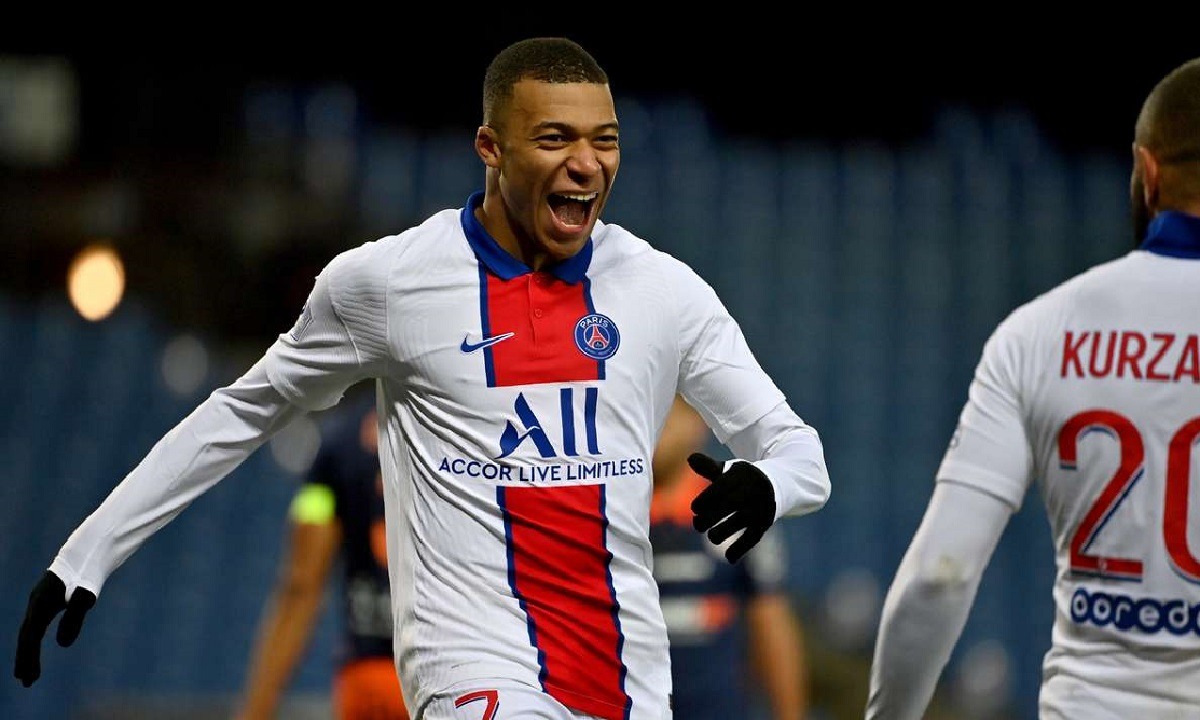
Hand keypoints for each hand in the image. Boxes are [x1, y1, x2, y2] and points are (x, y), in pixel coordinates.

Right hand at [14, 570, 95, 686]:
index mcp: (41, 605)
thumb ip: (73, 619)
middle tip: (25, 682)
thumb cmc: (87, 574)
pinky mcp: (46, 600)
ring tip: (29, 673)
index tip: (30, 678)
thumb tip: (62, 646)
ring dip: (28, 652)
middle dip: (25, 660)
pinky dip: (33, 640)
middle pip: (26, 637)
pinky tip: (34, 649)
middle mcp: (35, 604)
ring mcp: (39, 601)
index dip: (30, 658)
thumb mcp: (84, 597)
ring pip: (29, 631)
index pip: (31, 637)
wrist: (87, 552)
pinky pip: (35, 625)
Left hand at [688, 453, 776, 563]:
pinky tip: (729, 558)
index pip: (720, 489)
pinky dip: (741, 549)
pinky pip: (753, 538)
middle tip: (698, 526)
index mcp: (739, 478)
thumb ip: (709, 468)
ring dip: (723, 532)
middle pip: (728, 505)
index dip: (705, 500)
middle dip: (710, 517)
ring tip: (712, 537)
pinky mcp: (764, 523)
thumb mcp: (729, 470)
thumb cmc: (743, 478)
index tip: (695, 509)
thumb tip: (689, 458)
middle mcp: (750, 493)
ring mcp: (758, 509)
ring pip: (739, 522)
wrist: (776, 483)